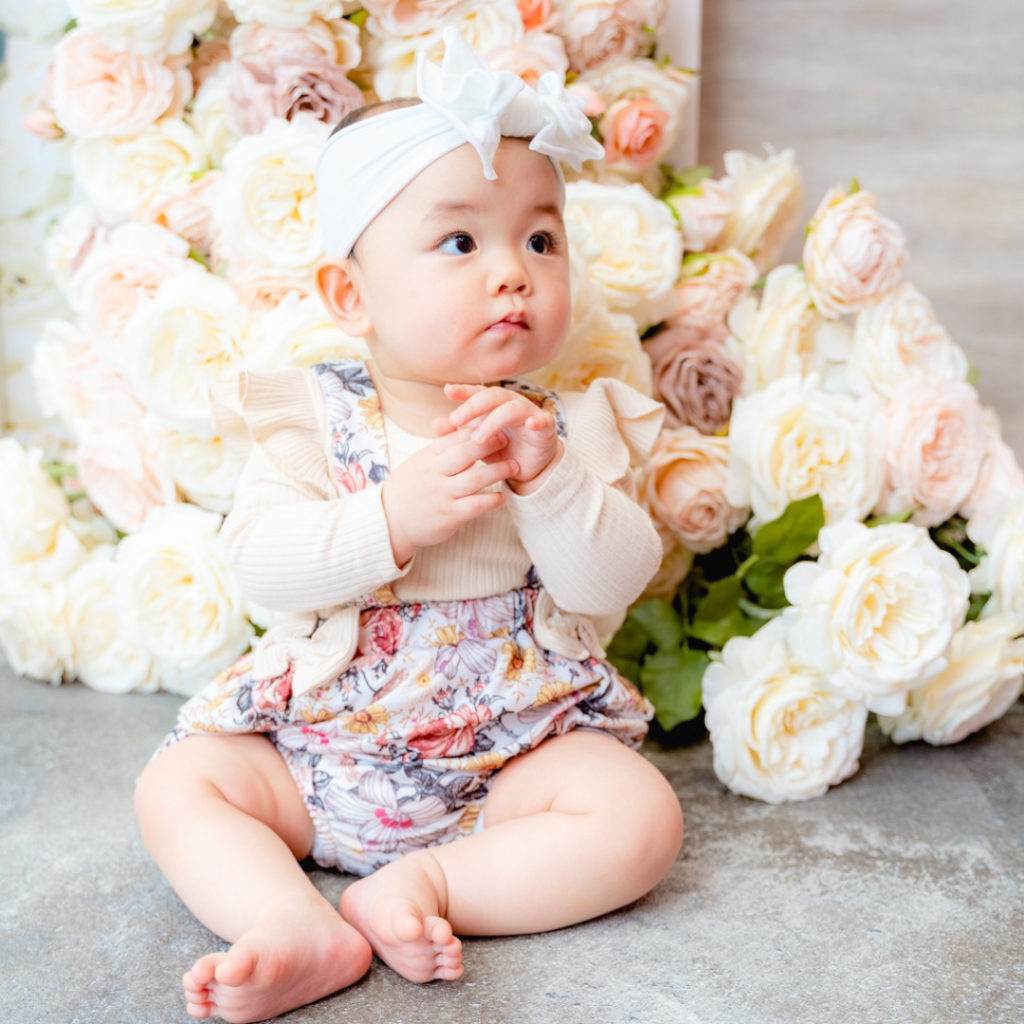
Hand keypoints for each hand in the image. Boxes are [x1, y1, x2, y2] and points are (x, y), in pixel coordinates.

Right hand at [381, 428, 514, 566]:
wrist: (390, 521)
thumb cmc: (408, 489)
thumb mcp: (419, 462)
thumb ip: (439, 447)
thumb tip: (462, 427)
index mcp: (428, 457)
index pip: (455, 437)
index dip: (477, 430)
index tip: (493, 424)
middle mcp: (435, 473)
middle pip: (467, 452)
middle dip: (490, 444)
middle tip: (507, 440)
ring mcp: (442, 494)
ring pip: (476, 478)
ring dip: (498, 471)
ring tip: (514, 466)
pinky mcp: (450, 515)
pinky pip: (476, 505)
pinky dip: (492, 500)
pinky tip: (502, 496)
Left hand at [437, 383, 562, 495]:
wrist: (527, 468)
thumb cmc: (500, 450)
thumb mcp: (476, 444)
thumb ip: (457, 434)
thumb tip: (435, 425)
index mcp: (493, 405)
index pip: (477, 393)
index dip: (464, 391)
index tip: (448, 391)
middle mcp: (510, 403)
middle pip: (492, 396)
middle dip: (473, 407)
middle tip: (456, 421)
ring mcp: (529, 413)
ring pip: (512, 409)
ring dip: (494, 422)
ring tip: (477, 439)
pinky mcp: (545, 427)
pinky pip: (543, 420)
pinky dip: (537, 420)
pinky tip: (531, 424)